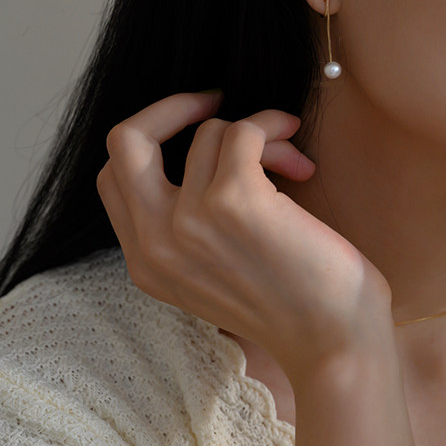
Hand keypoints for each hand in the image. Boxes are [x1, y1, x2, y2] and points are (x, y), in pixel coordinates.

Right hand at [96, 91, 393, 383]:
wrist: (333, 342)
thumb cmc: (285, 301)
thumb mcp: (207, 271)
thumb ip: (182, 222)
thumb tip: (199, 142)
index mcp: (144, 262)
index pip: (112, 176)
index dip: (149, 140)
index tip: (190, 130)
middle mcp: (155, 242)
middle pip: (124, 140)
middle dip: (170, 107)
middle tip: (212, 102)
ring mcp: (189, 221)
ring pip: (207, 132)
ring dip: (254, 133)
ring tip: (288, 163)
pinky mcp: (233, 201)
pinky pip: (242, 131)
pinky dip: (272, 129)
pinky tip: (298, 156)